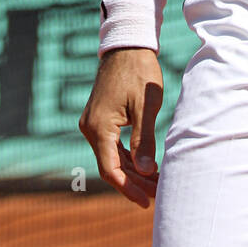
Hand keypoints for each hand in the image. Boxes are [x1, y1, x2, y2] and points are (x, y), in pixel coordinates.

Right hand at [80, 48, 162, 206]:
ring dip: (132, 172)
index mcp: (99, 128)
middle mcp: (90, 129)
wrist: (127, 45)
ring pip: (111, 158)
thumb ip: (144, 140)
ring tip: (156, 185)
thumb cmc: (139, 72)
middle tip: (157, 196)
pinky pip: (112, 146)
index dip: (128, 188)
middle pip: (111, 167)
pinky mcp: (99, 119)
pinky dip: (128, 158)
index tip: (146, 201)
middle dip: (134, 183)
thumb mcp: (146, 106)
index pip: (110, 170)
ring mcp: (93, 124)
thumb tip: (146, 172)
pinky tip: (146, 166)